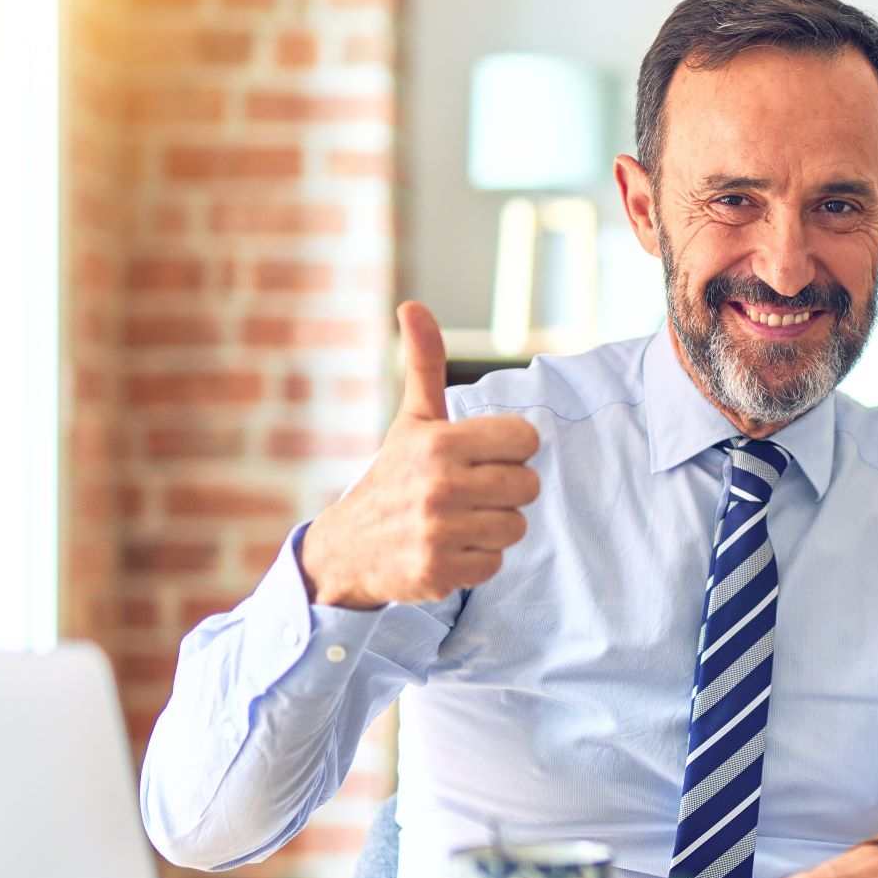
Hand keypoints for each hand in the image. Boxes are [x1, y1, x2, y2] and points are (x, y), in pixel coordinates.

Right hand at [299, 302, 541, 607]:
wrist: (348, 548)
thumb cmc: (394, 476)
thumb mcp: (412, 420)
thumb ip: (425, 364)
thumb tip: (413, 305)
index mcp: (441, 442)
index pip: (526, 439)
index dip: (510, 448)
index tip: (482, 456)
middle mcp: (440, 485)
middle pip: (528, 486)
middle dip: (505, 490)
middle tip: (470, 491)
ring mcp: (439, 532)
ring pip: (516, 526)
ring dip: (493, 526)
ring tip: (458, 520)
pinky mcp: (439, 572)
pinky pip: (495, 564)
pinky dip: (477, 560)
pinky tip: (449, 548)